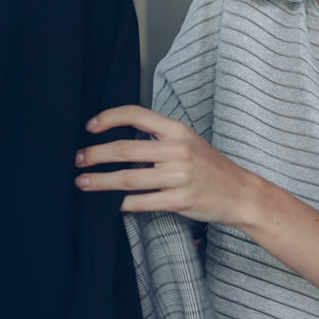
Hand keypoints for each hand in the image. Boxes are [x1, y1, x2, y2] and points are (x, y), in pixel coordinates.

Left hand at [74, 105, 261, 225]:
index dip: (109, 118)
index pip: (136, 115)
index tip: (90, 127)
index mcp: (177, 130)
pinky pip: (141, 202)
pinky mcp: (180, 201)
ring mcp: (179, 177)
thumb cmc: (209, 166)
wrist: (240, 192)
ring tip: (82, 183)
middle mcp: (178, 150)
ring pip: (128, 178)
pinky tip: (108, 203)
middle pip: (125, 149)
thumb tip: (118, 137)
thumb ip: (158, 136)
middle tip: (78, 160)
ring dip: (100, 181)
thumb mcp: (187, 140)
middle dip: (95, 155)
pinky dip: (121, 203)